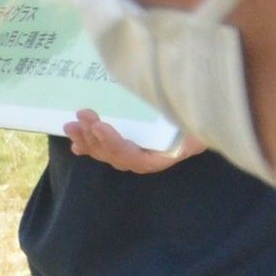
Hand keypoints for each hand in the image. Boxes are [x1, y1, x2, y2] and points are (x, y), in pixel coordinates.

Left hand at [66, 109, 200, 171]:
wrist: (204, 120)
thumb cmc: (201, 121)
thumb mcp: (198, 127)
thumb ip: (190, 132)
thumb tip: (186, 127)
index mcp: (162, 156)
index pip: (133, 156)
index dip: (114, 143)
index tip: (99, 126)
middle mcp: (146, 160)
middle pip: (114, 154)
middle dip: (94, 136)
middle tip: (82, 115)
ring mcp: (135, 154)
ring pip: (106, 153)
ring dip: (87, 139)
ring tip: (71, 126)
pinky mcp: (128, 146)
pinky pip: (105, 150)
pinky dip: (89, 146)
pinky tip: (75, 144)